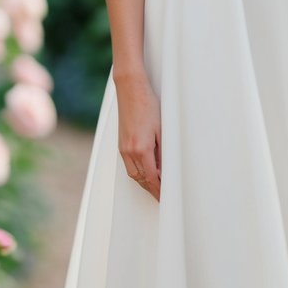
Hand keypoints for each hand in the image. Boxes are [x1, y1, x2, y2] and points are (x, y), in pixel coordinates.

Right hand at [114, 72, 161, 200]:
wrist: (131, 90)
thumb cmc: (148, 105)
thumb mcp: (162, 130)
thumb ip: (163, 152)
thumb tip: (164, 169)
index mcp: (141, 149)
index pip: (152, 178)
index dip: (159, 190)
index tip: (166, 197)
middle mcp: (129, 151)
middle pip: (141, 179)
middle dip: (152, 190)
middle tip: (162, 197)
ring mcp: (123, 148)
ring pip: (133, 174)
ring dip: (144, 183)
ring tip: (156, 188)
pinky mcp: (121, 144)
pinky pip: (129, 165)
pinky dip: (138, 173)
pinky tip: (145, 173)